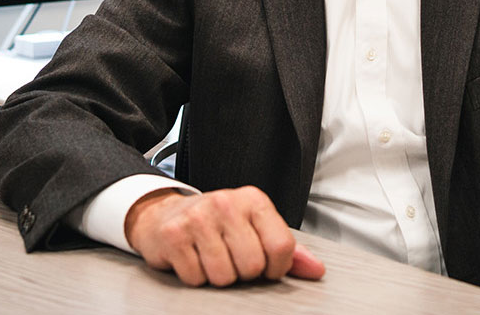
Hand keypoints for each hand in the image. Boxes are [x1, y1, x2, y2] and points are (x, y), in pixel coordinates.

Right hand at [124, 186, 325, 286]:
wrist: (163, 215)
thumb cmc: (215, 225)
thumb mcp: (253, 229)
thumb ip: (286, 250)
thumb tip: (316, 270)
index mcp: (253, 200)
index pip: (282, 247)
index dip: (275, 268)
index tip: (264, 265)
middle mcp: (226, 203)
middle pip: (252, 266)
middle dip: (242, 272)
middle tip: (229, 258)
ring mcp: (198, 217)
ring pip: (223, 276)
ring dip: (217, 276)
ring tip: (209, 257)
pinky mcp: (174, 235)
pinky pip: (195, 278)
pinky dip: (194, 276)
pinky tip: (191, 258)